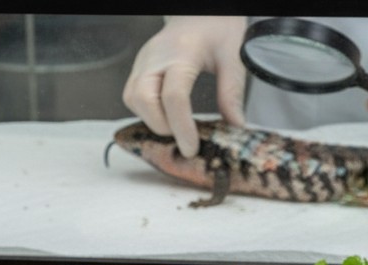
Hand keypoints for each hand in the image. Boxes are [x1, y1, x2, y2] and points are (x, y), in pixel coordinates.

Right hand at [122, 16, 247, 156]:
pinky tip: (166, 114)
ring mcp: (143, 61)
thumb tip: (235, 125)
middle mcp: (155, 57)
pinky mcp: (138, 67)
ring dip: (152, 120)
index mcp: (181, 52)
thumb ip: (232, 92)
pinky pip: (132, 96)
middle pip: (143, 100)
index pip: (174, 96)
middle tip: (184, 136)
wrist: (200, 12)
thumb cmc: (216, 27)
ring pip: (133, 100)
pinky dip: (147, 112)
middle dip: (162, 126)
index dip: (181, 128)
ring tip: (176, 126)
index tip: (192, 147)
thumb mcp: (233, 56)